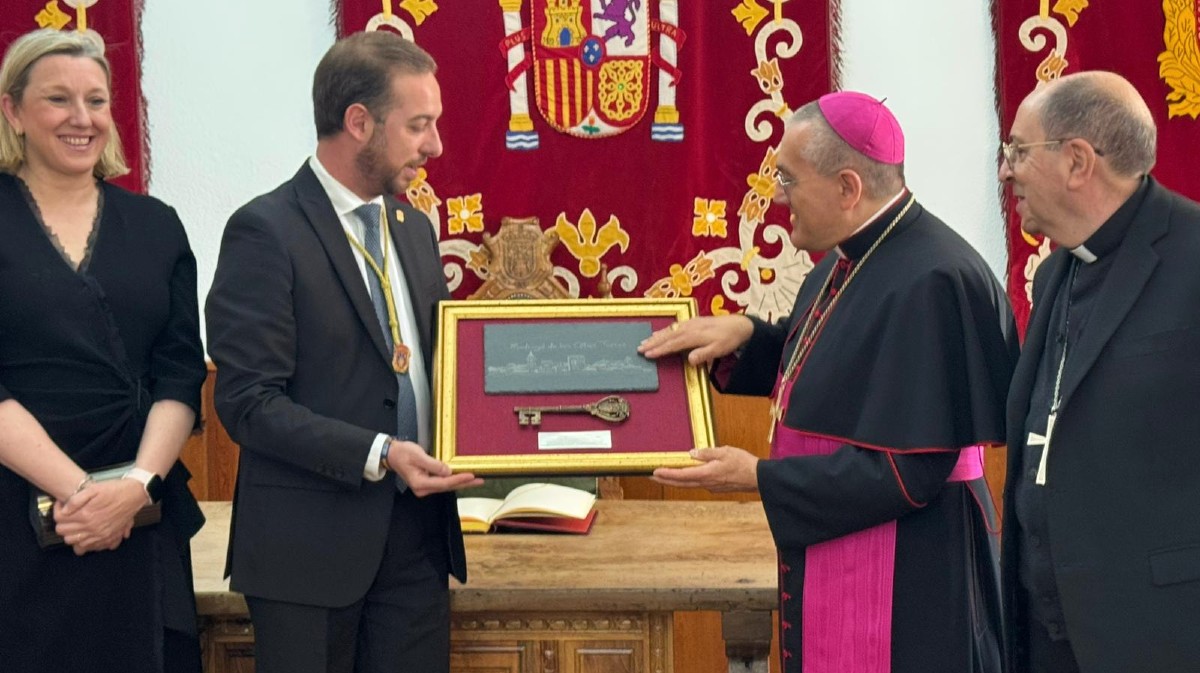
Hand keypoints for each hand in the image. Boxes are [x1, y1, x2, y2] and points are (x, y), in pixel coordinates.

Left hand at [54, 479, 143, 554]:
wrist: (135, 494)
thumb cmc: (115, 489)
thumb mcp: (94, 488)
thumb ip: (76, 499)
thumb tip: (64, 510)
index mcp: (86, 515)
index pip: (59, 521)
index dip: (57, 511)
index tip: (62, 505)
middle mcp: (92, 528)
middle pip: (65, 534)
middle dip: (63, 524)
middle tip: (69, 515)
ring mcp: (101, 535)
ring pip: (75, 543)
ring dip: (73, 534)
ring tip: (77, 524)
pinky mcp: (109, 537)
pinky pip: (90, 547)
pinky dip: (85, 542)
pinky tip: (87, 533)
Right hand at [386, 440, 483, 496]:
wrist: (392, 454)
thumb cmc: (403, 453)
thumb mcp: (418, 456)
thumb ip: (433, 464)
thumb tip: (448, 471)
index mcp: (420, 483)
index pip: (444, 483)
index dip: (458, 479)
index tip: (471, 475)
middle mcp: (423, 489)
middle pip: (447, 487)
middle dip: (464, 483)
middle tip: (480, 480)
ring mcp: (425, 487)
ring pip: (446, 486)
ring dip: (461, 483)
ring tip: (476, 480)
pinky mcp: (427, 483)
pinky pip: (443, 483)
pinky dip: (454, 481)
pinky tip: (463, 479)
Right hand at [638, 315, 753, 366]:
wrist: (738, 325)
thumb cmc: (728, 339)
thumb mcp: (719, 350)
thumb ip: (704, 354)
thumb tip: (689, 359)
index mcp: (695, 335)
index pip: (674, 343)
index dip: (660, 349)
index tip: (648, 354)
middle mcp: (690, 327)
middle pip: (668, 336)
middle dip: (653, 342)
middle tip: (639, 348)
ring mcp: (690, 323)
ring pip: (669, 330)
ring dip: (656, 336)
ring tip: (644, 342)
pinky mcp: (692, 322)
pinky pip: (674, 326)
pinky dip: (664, 331)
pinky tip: (658, 333)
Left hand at [652, 446, 759, 492]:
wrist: (759, 479)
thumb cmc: (744, 464)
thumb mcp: (725, 452)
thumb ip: (707, 453)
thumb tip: (692, 453)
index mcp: (707, 474)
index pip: (682, 475)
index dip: (667, 474)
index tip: (655, 473)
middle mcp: (707, 483)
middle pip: (681, 483)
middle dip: (665, 480)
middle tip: (652, 477)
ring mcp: (711, 487)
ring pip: (688, 484)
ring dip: (675, 481)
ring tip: (663, 476)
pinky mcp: (716, 487)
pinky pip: (698, 484)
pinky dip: (688, 480)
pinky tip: (685, 475)